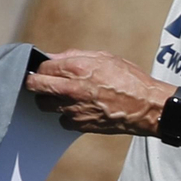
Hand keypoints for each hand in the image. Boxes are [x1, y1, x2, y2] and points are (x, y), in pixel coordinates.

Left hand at [25, 50, 172, 135]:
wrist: (146, 106)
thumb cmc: (131, 80)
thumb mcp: (106, 58)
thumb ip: (77, 56)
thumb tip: (55, 57)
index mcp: (77, 68)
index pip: (41, 67)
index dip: (41, 68)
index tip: (44, 70)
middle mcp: (70, 88)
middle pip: (34, 86)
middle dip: (34, 83)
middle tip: (41, 83)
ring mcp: (72, 108)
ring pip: (43, 104)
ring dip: (49, 100)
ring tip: (63, 96)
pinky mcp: (77, 124)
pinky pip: (61, 119)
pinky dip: (66, 115)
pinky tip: (79, 109)